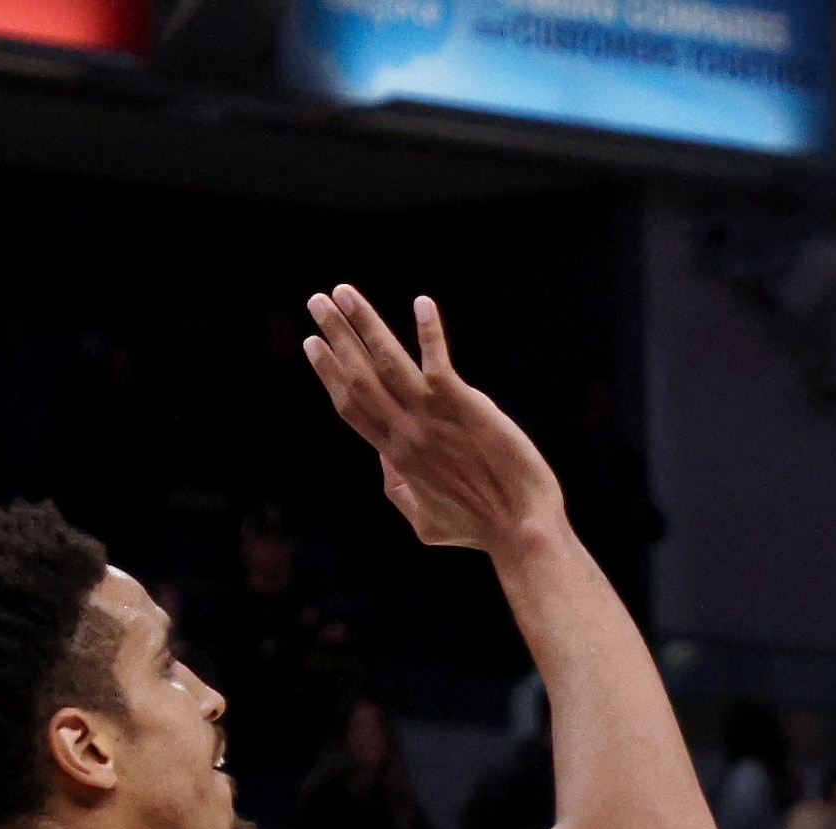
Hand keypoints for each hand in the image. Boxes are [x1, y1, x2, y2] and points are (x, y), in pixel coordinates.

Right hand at [299, 286, 565, 554]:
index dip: (330, 373)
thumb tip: (382, 459)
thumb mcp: (425, 523)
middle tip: (317, 301)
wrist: (521, 529)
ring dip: (364, 323)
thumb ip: (397, 491)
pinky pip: (438, 363)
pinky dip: (430, 333)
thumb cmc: (480, 529)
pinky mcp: (464, 405)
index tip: (313, 343)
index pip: (352, 406)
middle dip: (337, 336)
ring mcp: (433, 417)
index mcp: (397, 456)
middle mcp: (407, 432)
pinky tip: (423, 303)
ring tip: (343, 292)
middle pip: (360, 377)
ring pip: (387, 362)